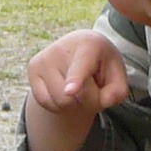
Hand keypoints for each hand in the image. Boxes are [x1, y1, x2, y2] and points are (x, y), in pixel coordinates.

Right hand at [24, 30, 127, 150]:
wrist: (78, 47)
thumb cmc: (100, 63)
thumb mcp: (117, 74)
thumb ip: (117, 91)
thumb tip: (102, 102)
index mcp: (88, 45)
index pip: (81, 66)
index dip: (76, 79)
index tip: (71, 90)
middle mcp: (61, 48)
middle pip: (73, 97)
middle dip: (88, 101)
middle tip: (91, 85)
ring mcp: (43, 58)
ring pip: (59, 102)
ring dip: (74, 104)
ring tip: (78, 86)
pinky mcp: (32, 69)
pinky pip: (46, 103)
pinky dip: (59, 105)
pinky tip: (64, 89)